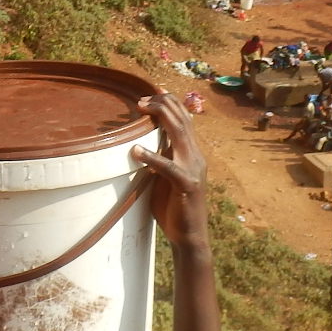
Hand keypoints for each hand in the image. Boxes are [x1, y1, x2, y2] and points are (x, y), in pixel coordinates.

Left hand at [134, 92, 209, 247]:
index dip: (170, 103)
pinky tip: (136, 151)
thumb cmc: (173, 208)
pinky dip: (152, 157)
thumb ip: (160, 160)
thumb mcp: (165, 178)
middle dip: (163, 104)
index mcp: (191, 154)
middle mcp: (195, 157)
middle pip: (183, 120)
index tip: (151, 94)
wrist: (189, 236)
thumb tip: (140, 146)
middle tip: (141, 99)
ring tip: (141, 109)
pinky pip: (169, 168)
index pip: (184, 120)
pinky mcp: (187, 186)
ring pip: (180, 135)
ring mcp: (193, 170)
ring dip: (161, 119)